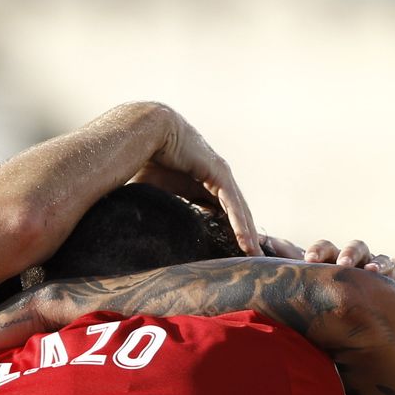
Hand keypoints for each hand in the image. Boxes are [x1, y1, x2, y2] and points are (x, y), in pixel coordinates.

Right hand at [144, 113, 261, 255]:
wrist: (147, 133)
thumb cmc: (145, 159)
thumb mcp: (156, 192)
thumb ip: (160, 209)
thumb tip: (140, 230)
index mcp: (201, 184)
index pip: (220, 213)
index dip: (228, 233)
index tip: (231, 255)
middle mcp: (215, 179)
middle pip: (235, 214)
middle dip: (244, 237)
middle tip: (252, 260)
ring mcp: (220, 175)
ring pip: (239, 211)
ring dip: (248, 235)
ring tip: (254, 257)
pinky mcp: (219, 173)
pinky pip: (233, 204)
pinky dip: (241, 224)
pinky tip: (247, 242)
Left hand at [275, 236, 394, 299]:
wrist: (361, 299)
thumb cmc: (324, 291)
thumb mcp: (305, 282)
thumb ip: (286, 263)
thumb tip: (256, 241)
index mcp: (331, 258)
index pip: (325, 247)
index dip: (319, 251)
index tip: (310, 259)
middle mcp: (356, 259)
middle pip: (355, 247)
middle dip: (349, 254)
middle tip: (343, 264)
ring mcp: (379, 270)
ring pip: (382, 260)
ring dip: (379, 264)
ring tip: (376, 271)